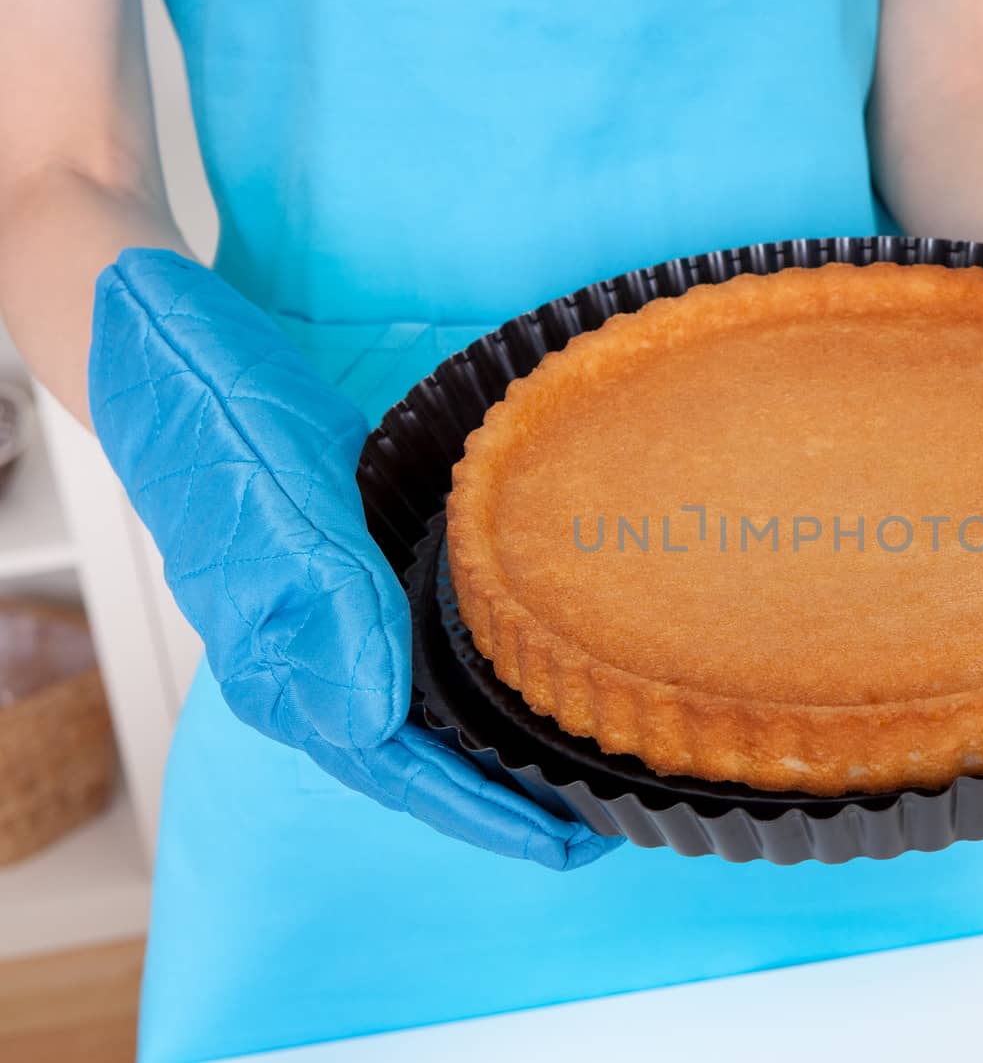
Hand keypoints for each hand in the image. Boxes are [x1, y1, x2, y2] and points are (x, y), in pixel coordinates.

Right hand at [89, 248, 617, 866]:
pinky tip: (522, 678)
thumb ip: (328, 612)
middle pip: (418, 762)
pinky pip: (419, 658)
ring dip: (495, 752)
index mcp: (282, 670)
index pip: (399, 771)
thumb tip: (377, 721)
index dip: (484, 813)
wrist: (168, 353)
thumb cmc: (215, 428)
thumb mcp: (280, 511)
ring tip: (577, 771)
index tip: (565, 843)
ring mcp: (324, 628)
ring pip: (422, 717)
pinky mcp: (346, 581)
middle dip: (504, 803)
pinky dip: (475, 685)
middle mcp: (305, 665)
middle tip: (601, 823)